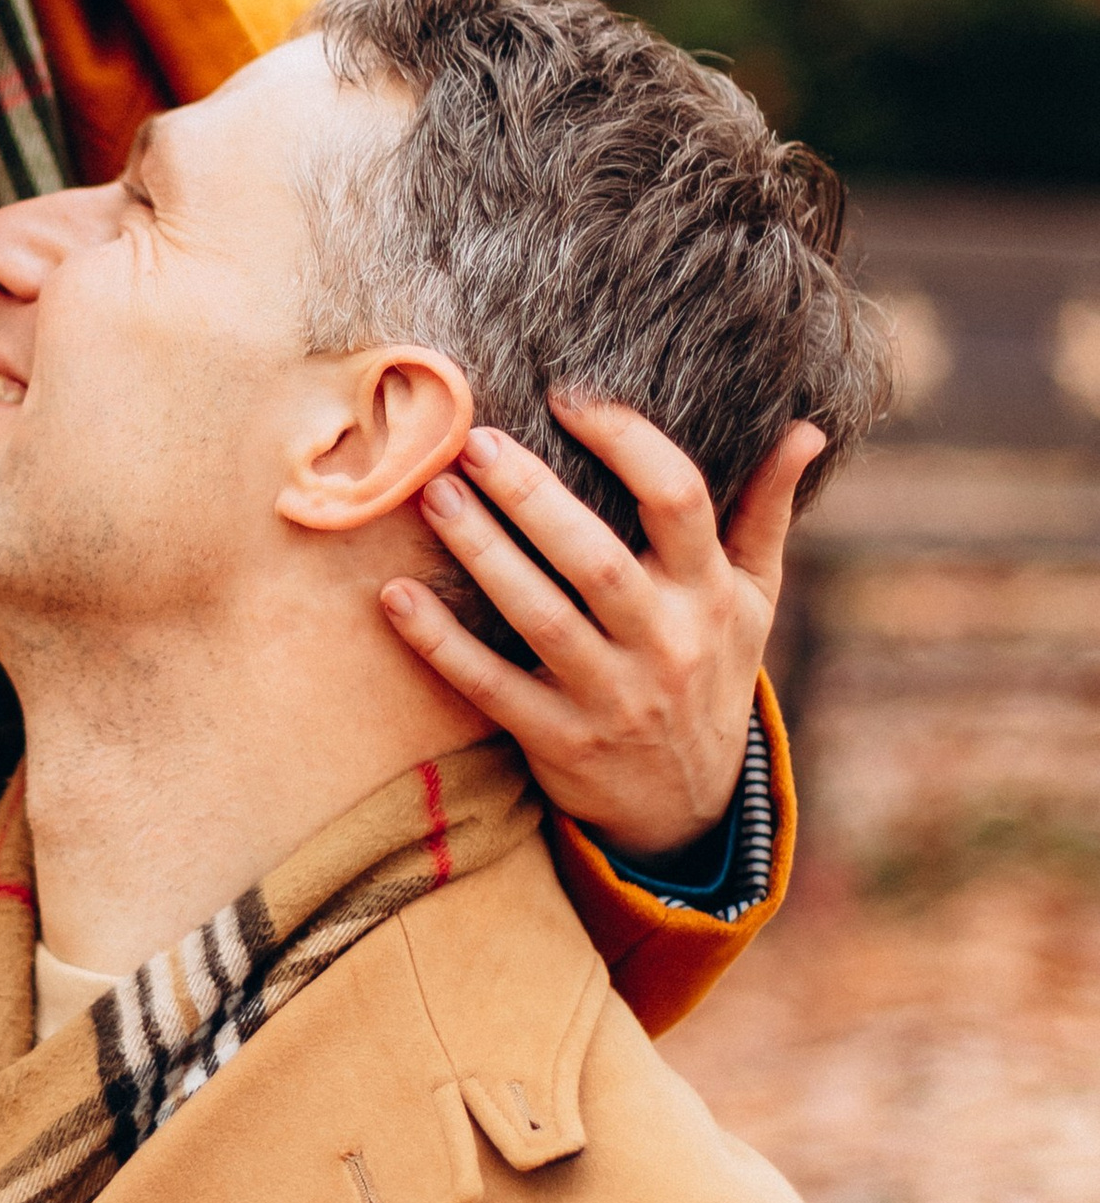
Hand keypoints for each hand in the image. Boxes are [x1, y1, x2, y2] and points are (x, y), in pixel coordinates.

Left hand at [379, 393, 821, 861]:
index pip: (680, 501)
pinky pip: (490, 687)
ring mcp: (611, 697)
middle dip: (533, 498)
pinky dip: (439, 643)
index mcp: (711, 593)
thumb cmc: (712, 669)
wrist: (689, 805)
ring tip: (433, 494)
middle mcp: (666, 643)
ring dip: (481, 554)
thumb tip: (806, 430)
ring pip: (539, 617)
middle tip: (477, 442)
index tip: (569, 397)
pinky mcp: (558, 740)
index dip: (627, 442)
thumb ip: (766, 512)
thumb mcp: (752, 597)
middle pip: (596, 560)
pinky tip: (394, 594)